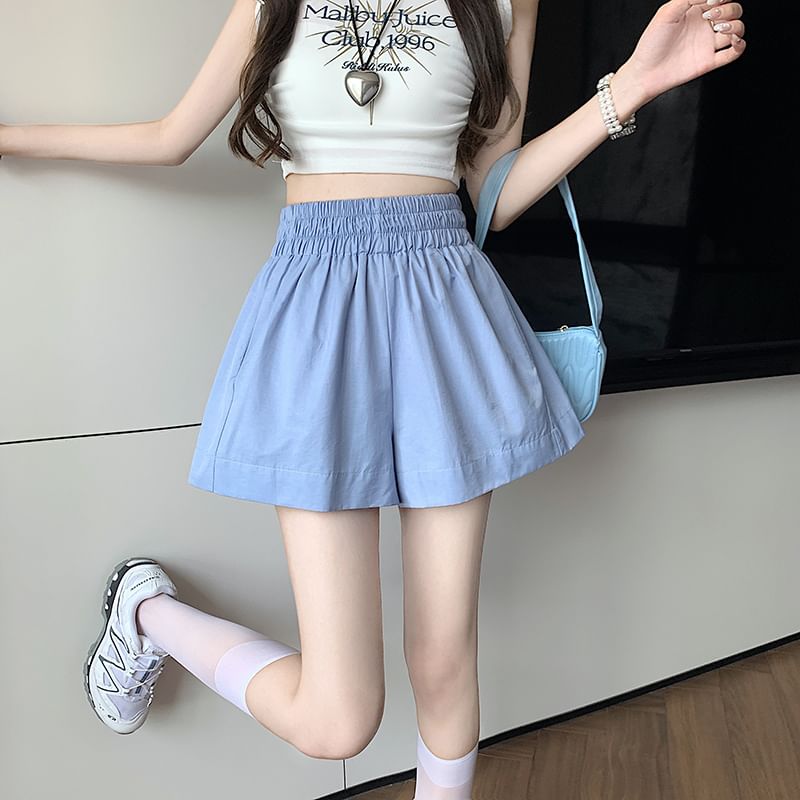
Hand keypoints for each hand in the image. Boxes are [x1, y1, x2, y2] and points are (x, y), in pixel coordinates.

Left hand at [624, 0, 746, 101]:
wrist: (645, 73)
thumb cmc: (651, 44)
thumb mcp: (667, 13)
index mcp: (695, 12)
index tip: (710, 1)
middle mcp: (704, 27)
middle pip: (734, 11)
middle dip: (729, 10)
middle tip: (709, 16)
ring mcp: (708, 44)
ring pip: (737, 29)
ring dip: (736, 25)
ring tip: (719, 28)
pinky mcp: (709, 62)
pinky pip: (734, 53)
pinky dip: (740, 45)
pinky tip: (733, 41)